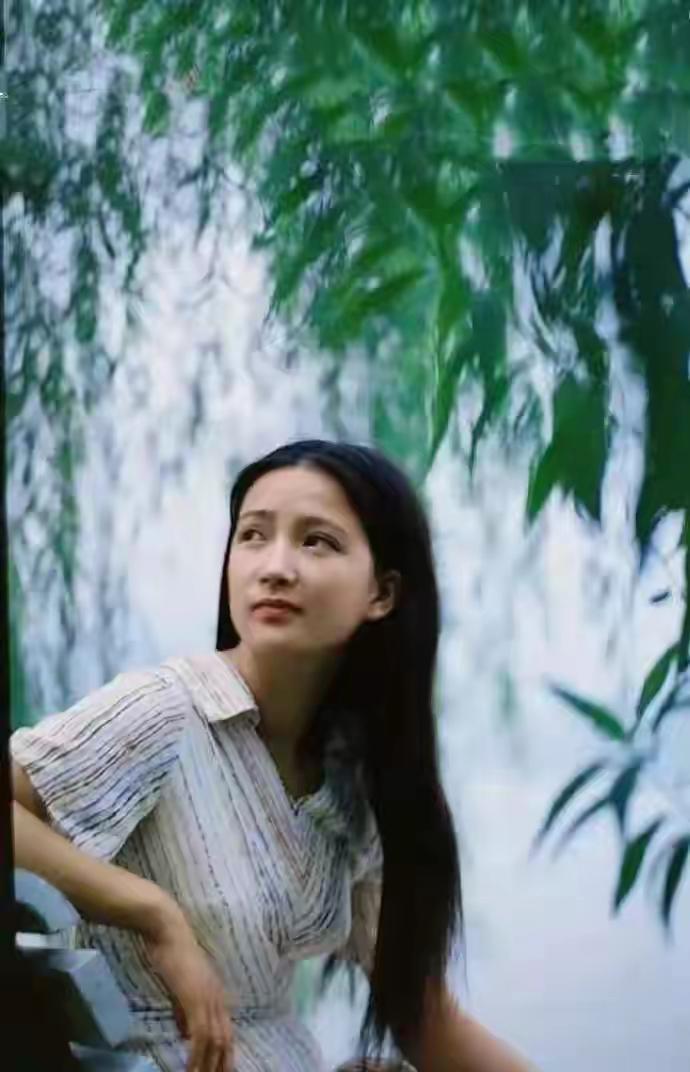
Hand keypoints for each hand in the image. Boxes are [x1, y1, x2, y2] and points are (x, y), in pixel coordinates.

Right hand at [143, 915, 233, 1071]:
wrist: (168, 930)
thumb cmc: (172, 954)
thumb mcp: (181, 988)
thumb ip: (185, 1011)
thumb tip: (185, 1034)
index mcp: (217, 995)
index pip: (227, 1032)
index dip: (226, 1054)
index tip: (222, 1071)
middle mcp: (218, 998)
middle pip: (226, 1040)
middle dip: (222, 1064)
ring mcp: (208, 998)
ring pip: (215, 1041)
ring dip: (208, 1065)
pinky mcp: (195, 998)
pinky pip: (200, 1033)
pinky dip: (197, 1054)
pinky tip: (192, 1067)